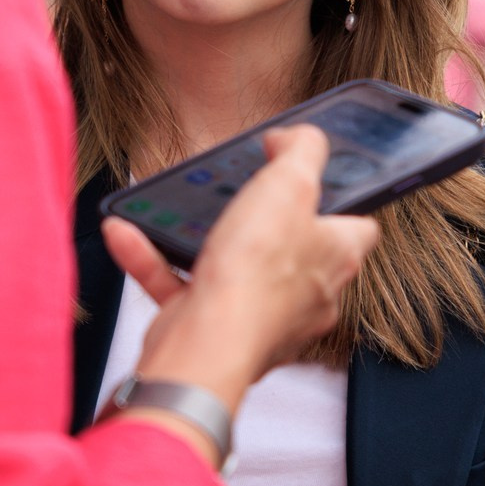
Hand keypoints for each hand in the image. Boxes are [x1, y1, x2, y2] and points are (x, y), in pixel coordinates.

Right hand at [101, 125, 377, 437]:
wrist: (206, 347)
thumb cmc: (257, 272)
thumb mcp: (290, 182)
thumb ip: (302, 150)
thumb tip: (297, 138)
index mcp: (335, 259)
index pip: (358, 228)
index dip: (343, 201)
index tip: (317, 179)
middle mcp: (305, 295)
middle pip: (296, 249)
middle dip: (269, 221)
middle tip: (245, 191)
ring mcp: (258, 317)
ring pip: (234, 268)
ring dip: (203, 237)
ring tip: (177, 208)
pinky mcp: (212, 328)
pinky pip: (181, 286)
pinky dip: (153, 259)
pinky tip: (126, 231)